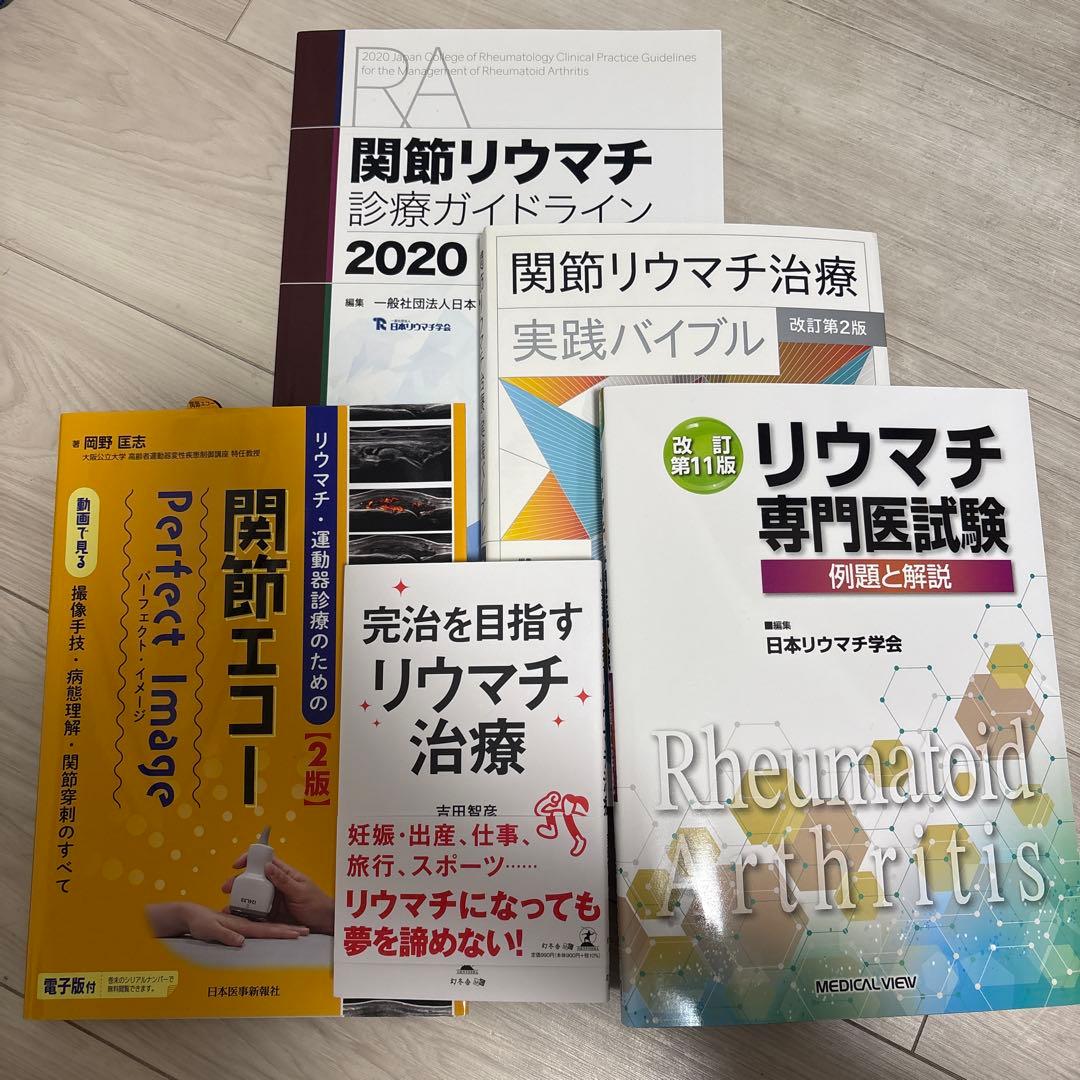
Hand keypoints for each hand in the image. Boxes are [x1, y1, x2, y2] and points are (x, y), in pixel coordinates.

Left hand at [146, 901, 308, 946]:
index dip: (282, 932)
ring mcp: (243, 925)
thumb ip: (225, 935)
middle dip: (289, 928)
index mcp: (242, 924)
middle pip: (272, 926)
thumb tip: (242, 941)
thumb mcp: (209, 929)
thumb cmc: (198, 922)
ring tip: (298, 931)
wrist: (190, 915)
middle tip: (305, 931)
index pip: (266, 929)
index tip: (296, 933)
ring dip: (283, 929)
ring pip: (268, 926)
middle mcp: (245, 923)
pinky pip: (259, 929)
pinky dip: (271, 930)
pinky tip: (276, 932)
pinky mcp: (239, 927)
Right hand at [222, 855, 333, 934]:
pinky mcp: (272, 913)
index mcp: (285, 874)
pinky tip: (235, 916)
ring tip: (226, 905)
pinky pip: (256, 911)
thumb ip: (284, 880)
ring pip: (253, 895)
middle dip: (239, 881)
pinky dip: (245, 912)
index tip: (237, 864)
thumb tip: (267, 866)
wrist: (325, 923)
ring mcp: (273, 899)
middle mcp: (277, 884)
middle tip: (226, 888)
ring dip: (239, 897)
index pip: (266, 860)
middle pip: (255, 878)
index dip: (251, 858)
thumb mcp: (300, 891)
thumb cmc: (317, 904)